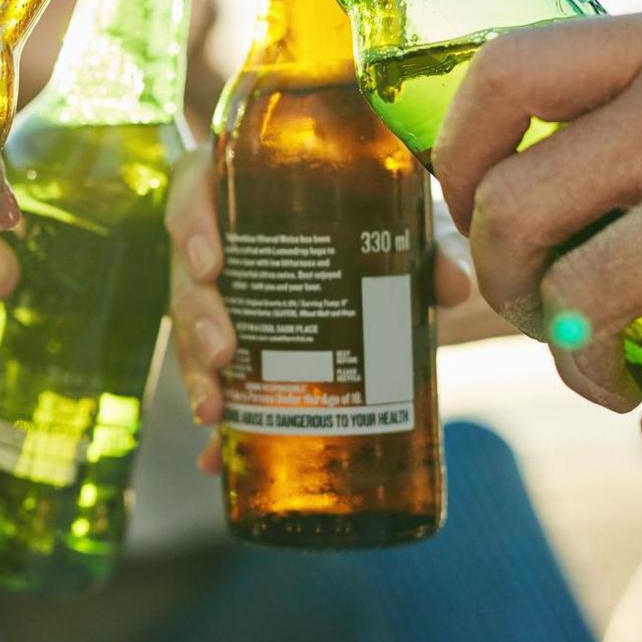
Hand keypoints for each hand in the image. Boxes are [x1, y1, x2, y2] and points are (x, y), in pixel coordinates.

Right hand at [164, 144, 489, 473]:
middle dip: (197, 314)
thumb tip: (453, 284)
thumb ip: (433, 243)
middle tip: (221, 351)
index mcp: (246, 184)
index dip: (192, 223)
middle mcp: (225, 237)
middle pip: (188, 270)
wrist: (386, 235)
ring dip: (196, 370)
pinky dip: (217, 422)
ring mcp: (227, 293)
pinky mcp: (239, 341)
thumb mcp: (407, 216)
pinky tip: (214, 458)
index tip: (210, 263)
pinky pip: (218, 378)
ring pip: (193, 326)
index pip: (196, 187)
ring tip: (213, 411)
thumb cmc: (385, 211)